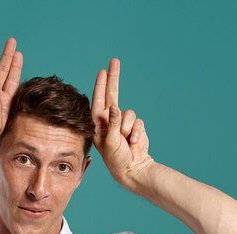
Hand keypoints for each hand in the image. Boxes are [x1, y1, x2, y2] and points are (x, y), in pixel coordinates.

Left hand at [91, 58, 152, 185]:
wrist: (132, 168)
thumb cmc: (116, 158)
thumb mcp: (111, 142)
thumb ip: (113, 124)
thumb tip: (114, 107)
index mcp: (98, 123)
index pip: (98, 100)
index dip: (100, 85)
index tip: (102, 71)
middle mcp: (109, 120)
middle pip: (112, 94)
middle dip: (114, 78)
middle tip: (114, 61)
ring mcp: (122, 123)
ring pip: (129, 113)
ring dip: (129, 127)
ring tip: (126, 141)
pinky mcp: (135, 126)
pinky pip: (138, 122)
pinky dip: (137, 132)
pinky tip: (134, 143)